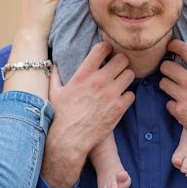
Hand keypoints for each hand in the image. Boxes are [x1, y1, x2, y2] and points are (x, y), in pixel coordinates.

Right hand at [42, 43, 134, 187]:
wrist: (68, 139)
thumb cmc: (60, 116)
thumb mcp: (54, 92)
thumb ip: (55, 76)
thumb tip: (53, 65)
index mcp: (83, 74)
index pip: (102, 48)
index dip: (107, 48)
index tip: (107, 53)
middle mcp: (99, 80)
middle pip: (122, 59)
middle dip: (121, 62)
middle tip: (117, 69)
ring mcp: (111, 94)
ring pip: (130, 74)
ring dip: (126, 78)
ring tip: (120, 84)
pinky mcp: (119, 108)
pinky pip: (132, 94)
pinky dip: (127, 97)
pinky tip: (120, 100)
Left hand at [159, 40, 186, 162]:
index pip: (185, 51)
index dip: (174, 45)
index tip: (171, 45)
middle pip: (166, 66)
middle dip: (166, 66)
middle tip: (170, 70)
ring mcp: (185, 98)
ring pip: (163, 83)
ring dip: (167, 84)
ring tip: (174, 87)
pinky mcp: (179, 112)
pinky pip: (167, 102)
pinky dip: (172, 103)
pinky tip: (180, 105)